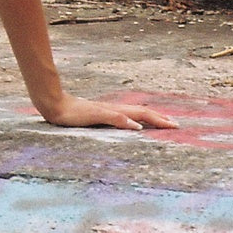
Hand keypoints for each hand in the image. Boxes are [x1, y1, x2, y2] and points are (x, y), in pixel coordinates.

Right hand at [38, 95, 179, 131]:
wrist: (55, 105)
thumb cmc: (73, 114)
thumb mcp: (93, 120)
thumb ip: (109, 122)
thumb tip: (131, 126)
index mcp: (115, 111)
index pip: (141, 113)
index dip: (158, 118)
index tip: (173, 124)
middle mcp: (114, 109)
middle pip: (142, 112)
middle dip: (161, 119)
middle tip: (178, 126)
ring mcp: (106, 111)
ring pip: (133, 113)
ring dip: (151, 118)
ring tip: (166, 124)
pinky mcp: (96, 113)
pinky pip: (114, 117)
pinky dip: (127, 121)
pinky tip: (136, 127)